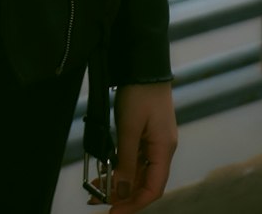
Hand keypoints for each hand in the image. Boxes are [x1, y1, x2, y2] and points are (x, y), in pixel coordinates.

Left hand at [106, 82, 177, 210]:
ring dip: (120, 182)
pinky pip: (134, 158)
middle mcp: (162, 149)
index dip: (134, 203)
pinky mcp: (146, 133)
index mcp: (164, 150)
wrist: (144, 63)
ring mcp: (154, 141)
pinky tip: (106, 170)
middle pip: (145, 182)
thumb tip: (121, 190)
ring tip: (97, 188)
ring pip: (138, 171)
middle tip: (99, 201)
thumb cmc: (141, 92)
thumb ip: (125, 160)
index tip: (114, 211)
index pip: (153, 189)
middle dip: (123, 195)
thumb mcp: (129, 127)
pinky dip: (121, 166)